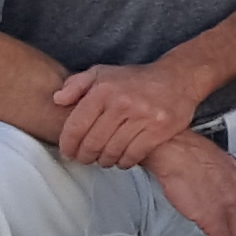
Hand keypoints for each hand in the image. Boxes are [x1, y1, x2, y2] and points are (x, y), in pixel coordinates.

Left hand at [51, 57, 203, 169]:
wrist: (178, 78)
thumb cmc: (135, 79)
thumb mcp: (103, 73)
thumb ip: (76, 84)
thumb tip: (57, 100)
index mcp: (104, 89)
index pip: (76, 125)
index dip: (68, 144)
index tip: (68, 152)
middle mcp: (122, 102)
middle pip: (93, 143)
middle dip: (84, 156)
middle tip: (85, 158)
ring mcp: (142, 117)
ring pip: (112, 152)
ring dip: (104, 160)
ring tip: (103, 159)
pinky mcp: (159, 130)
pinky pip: (133, 155)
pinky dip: (124, 162)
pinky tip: (121, 159)